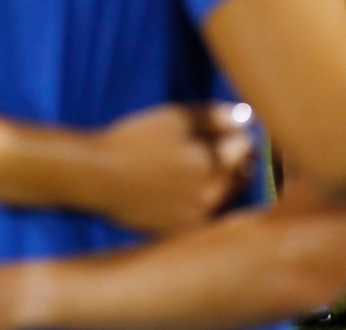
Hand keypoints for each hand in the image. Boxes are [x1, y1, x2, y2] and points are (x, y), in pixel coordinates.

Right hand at [85, 103, 253, 233]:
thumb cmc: (134, 140)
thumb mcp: (175, 117)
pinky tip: (176, 192)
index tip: (220, 133)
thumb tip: (246, 118)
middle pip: (242, 175)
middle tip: (203, 150)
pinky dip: (200, 204)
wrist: (98, 175)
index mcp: (216, 164)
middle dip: (233, 161)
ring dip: (219, 183)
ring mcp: (198, 218)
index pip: (247, 147)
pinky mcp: (181, 231)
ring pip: (225, 197)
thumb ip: (215, 116)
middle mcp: (214, 196)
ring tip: (187, 170)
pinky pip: (205, 217)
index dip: (235, 135)